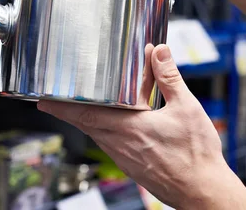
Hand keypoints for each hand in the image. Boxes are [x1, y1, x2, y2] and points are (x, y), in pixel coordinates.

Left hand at [38, 44, 245, 208]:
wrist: (204, 193)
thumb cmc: (196, 156)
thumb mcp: (186, 109)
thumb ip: (169, 78)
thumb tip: (159, 52)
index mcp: (127, 128)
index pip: (84, 113)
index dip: (60, 106)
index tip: (41, 100)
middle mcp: (118, 144)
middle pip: (83, 123)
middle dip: (66, 109)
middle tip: (51, 98)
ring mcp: (123, 157)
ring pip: (95, 133)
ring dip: (84, 118)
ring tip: (76, 104)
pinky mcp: (130, 165)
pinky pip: (108, 143)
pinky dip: (101, 130)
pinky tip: (110, 123)